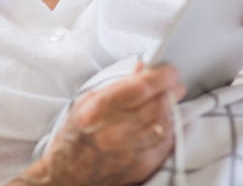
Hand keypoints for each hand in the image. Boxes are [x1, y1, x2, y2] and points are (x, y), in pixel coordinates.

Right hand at [16, 63, 185, 185]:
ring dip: (170, 109)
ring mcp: (130, 152)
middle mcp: (116, 132)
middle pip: (158, 104)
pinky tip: (162, 122)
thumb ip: (117, 84)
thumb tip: (143, 69)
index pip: (141, 88)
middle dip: (170, 90)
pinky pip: (166, 143)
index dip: (161, 76)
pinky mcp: (142, 166)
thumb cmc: (76, 135)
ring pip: (166, 123)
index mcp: (99, 110)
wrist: (69, 174)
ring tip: (166, 101)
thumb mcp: (87, 100)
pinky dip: (168, 129)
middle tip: (173, 83)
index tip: (169, 70)